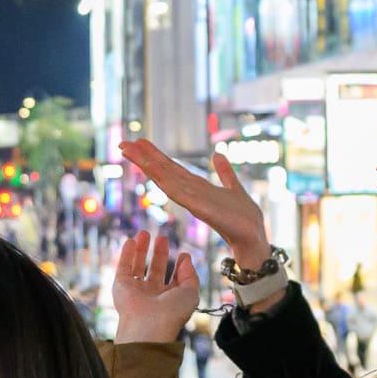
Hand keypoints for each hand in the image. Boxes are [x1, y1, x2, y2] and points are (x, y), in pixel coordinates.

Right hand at [107, 233, 200, 345]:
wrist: (147, 325)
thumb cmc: (172, 312)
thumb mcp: (190, 292)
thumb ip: (190, 274)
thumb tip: (185, 257)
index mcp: (170, 300)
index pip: (175, 280)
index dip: (179, 267)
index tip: (182, 254)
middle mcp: (152, 295)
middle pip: (156, 270)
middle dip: (159, 254)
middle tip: (162, 238)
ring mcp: (136, 291)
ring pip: (138, 267)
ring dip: (141, 250)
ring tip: (145, 233)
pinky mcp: (121, 287)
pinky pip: (123, 268)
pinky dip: (126, 254)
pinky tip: (131, 241)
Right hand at [119, 139, 270, 271]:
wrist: (253, 236)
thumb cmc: (241, 216)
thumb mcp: (233, 187)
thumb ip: (225, 172)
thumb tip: (218, 154)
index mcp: (196, 186)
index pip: (172, 167)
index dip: (155, 154)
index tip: (139, 141)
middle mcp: (191, 192)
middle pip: (163, 170)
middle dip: (144, 157)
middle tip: (123, 143)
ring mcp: (193, 200)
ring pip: (166, 178)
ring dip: (148, 165)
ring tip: (130, 151)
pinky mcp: (200, 208)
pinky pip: (180, 193)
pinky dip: (166, 183)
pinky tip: (154, 174)